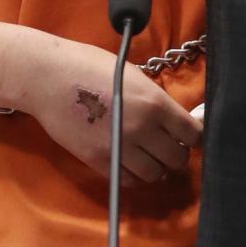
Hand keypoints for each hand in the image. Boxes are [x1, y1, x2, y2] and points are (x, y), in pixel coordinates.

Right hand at [22, 36, 201, 183]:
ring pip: (155, 174)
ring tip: (149, 154)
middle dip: (177, 153)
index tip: (190, 134)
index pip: (193, 133)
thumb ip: (153, 98)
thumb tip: (171, 115)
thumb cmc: (90, 65)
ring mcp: (121, 149)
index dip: (195, 135)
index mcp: (155, 103)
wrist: (50, 78)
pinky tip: (130, 161)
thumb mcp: (131, 74)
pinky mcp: (100, 162)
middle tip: (169, 145)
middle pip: (177, 158)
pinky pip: (129, 181)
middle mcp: (143, 129)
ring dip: (157, 167)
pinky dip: (134, 175)